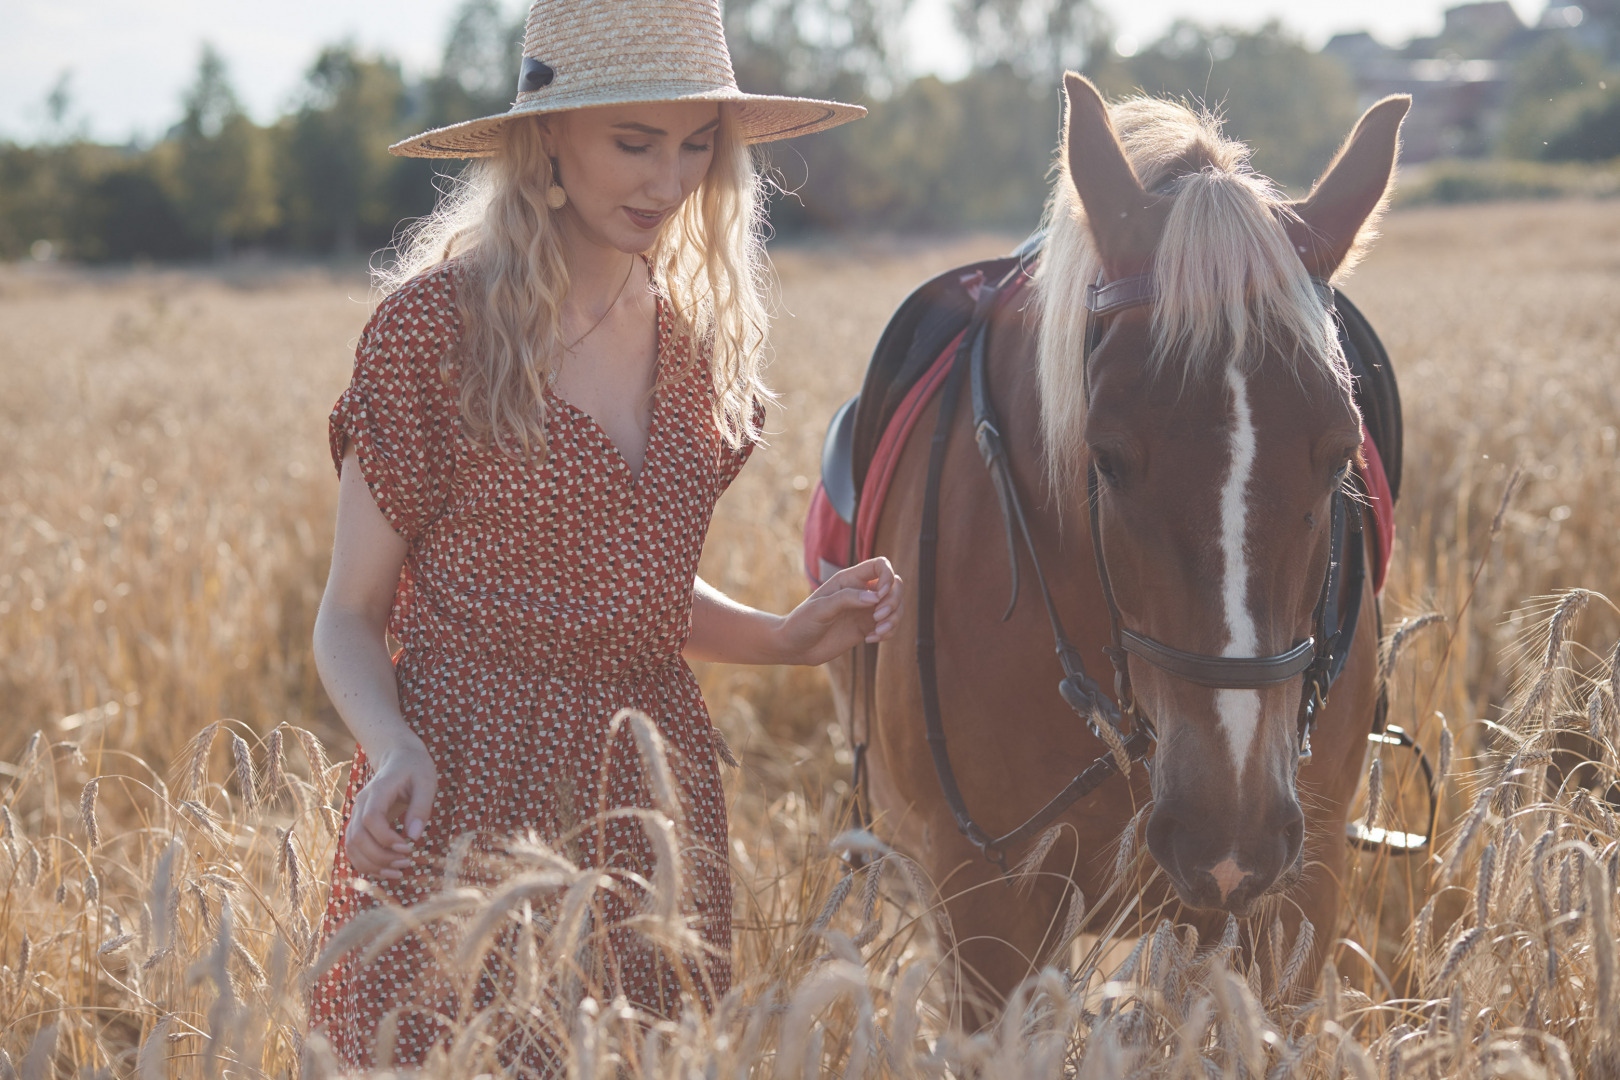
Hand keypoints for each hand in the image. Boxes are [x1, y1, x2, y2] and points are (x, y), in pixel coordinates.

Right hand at [344, 740, 437, 880]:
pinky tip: (387, 871)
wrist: (398, 758)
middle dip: (381, 856)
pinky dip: (367, 864)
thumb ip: (421, 807)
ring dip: (373, 864)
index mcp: (378, 790)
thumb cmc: (415, 768)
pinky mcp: (359, 825)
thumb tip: (414, 837)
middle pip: (357, 837)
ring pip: (351, 847)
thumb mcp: (426, 782)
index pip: (371, 818)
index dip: (386, 838)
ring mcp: (356, 814)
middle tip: (406, 863)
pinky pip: (354, 849)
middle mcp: (361, 803)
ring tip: (399, 872)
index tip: (408, 847)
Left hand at [775, 557, 903, 665]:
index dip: (888, 576)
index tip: (880, 595)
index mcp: (849, 579)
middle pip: (895, 586)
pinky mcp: (866, 628)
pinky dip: (888, 633)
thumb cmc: (802, 622)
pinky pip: (889, 626)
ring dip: (894, 619)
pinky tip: (870, 640)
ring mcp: (865, 610)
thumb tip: (876, 597)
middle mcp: (861, 592)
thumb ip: (846, 599)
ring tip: (877, 632)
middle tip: (878, 617)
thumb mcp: (820, 608)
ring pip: (896, 607)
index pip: (880, 565)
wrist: (794, 646)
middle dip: (894, 601)